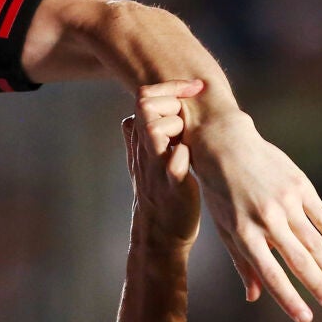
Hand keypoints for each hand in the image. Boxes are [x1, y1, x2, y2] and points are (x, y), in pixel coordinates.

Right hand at [125, 81, 203, 251]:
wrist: (159, 234)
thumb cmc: (158, 196)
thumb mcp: (142, 163)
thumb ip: (136, 140)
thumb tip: (127, 118)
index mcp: (140, 142)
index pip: (143, 98)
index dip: (170, 87)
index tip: (194, 89)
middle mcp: (145, 151)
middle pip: (145, 106)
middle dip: (172, 102)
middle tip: (190, 118)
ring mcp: (157, 168)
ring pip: (155, 130)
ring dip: (175, 127)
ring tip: (188, 140)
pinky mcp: (173, 187)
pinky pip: (174, 164)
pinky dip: (182, 156)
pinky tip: (190, 159)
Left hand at [183, 103, 321, 321]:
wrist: (225, 145)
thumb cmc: (220, 192)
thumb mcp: (223, 226)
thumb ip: (241, 262)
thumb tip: (253, 297)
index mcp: (243, 233)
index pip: (270, 275)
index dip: (289, 299)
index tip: (305, 318)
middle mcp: (265, 219)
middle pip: (298, 261)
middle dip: (316, 285)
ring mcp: (285, 201)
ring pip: (313, 241)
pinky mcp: (300, 185)